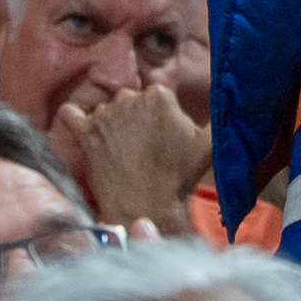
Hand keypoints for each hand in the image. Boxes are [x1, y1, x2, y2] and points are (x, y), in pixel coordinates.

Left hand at [57, 79, 210, 234]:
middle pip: (132, 101)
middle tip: (146, 146)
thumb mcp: (210, 142)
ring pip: (107, 109)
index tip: (164, 135)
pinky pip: (70, 114)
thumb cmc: (179, 176)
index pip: (157, 94)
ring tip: (124, 150)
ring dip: (113, 124)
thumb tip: (229, 98)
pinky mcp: (85, 135)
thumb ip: (221, 114)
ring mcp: (104, 116)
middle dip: (138, 119)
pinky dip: (73, 116)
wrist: (148, 206)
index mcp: (159, 95)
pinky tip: (81, 123)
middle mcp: (129, 99)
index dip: (162, 115)